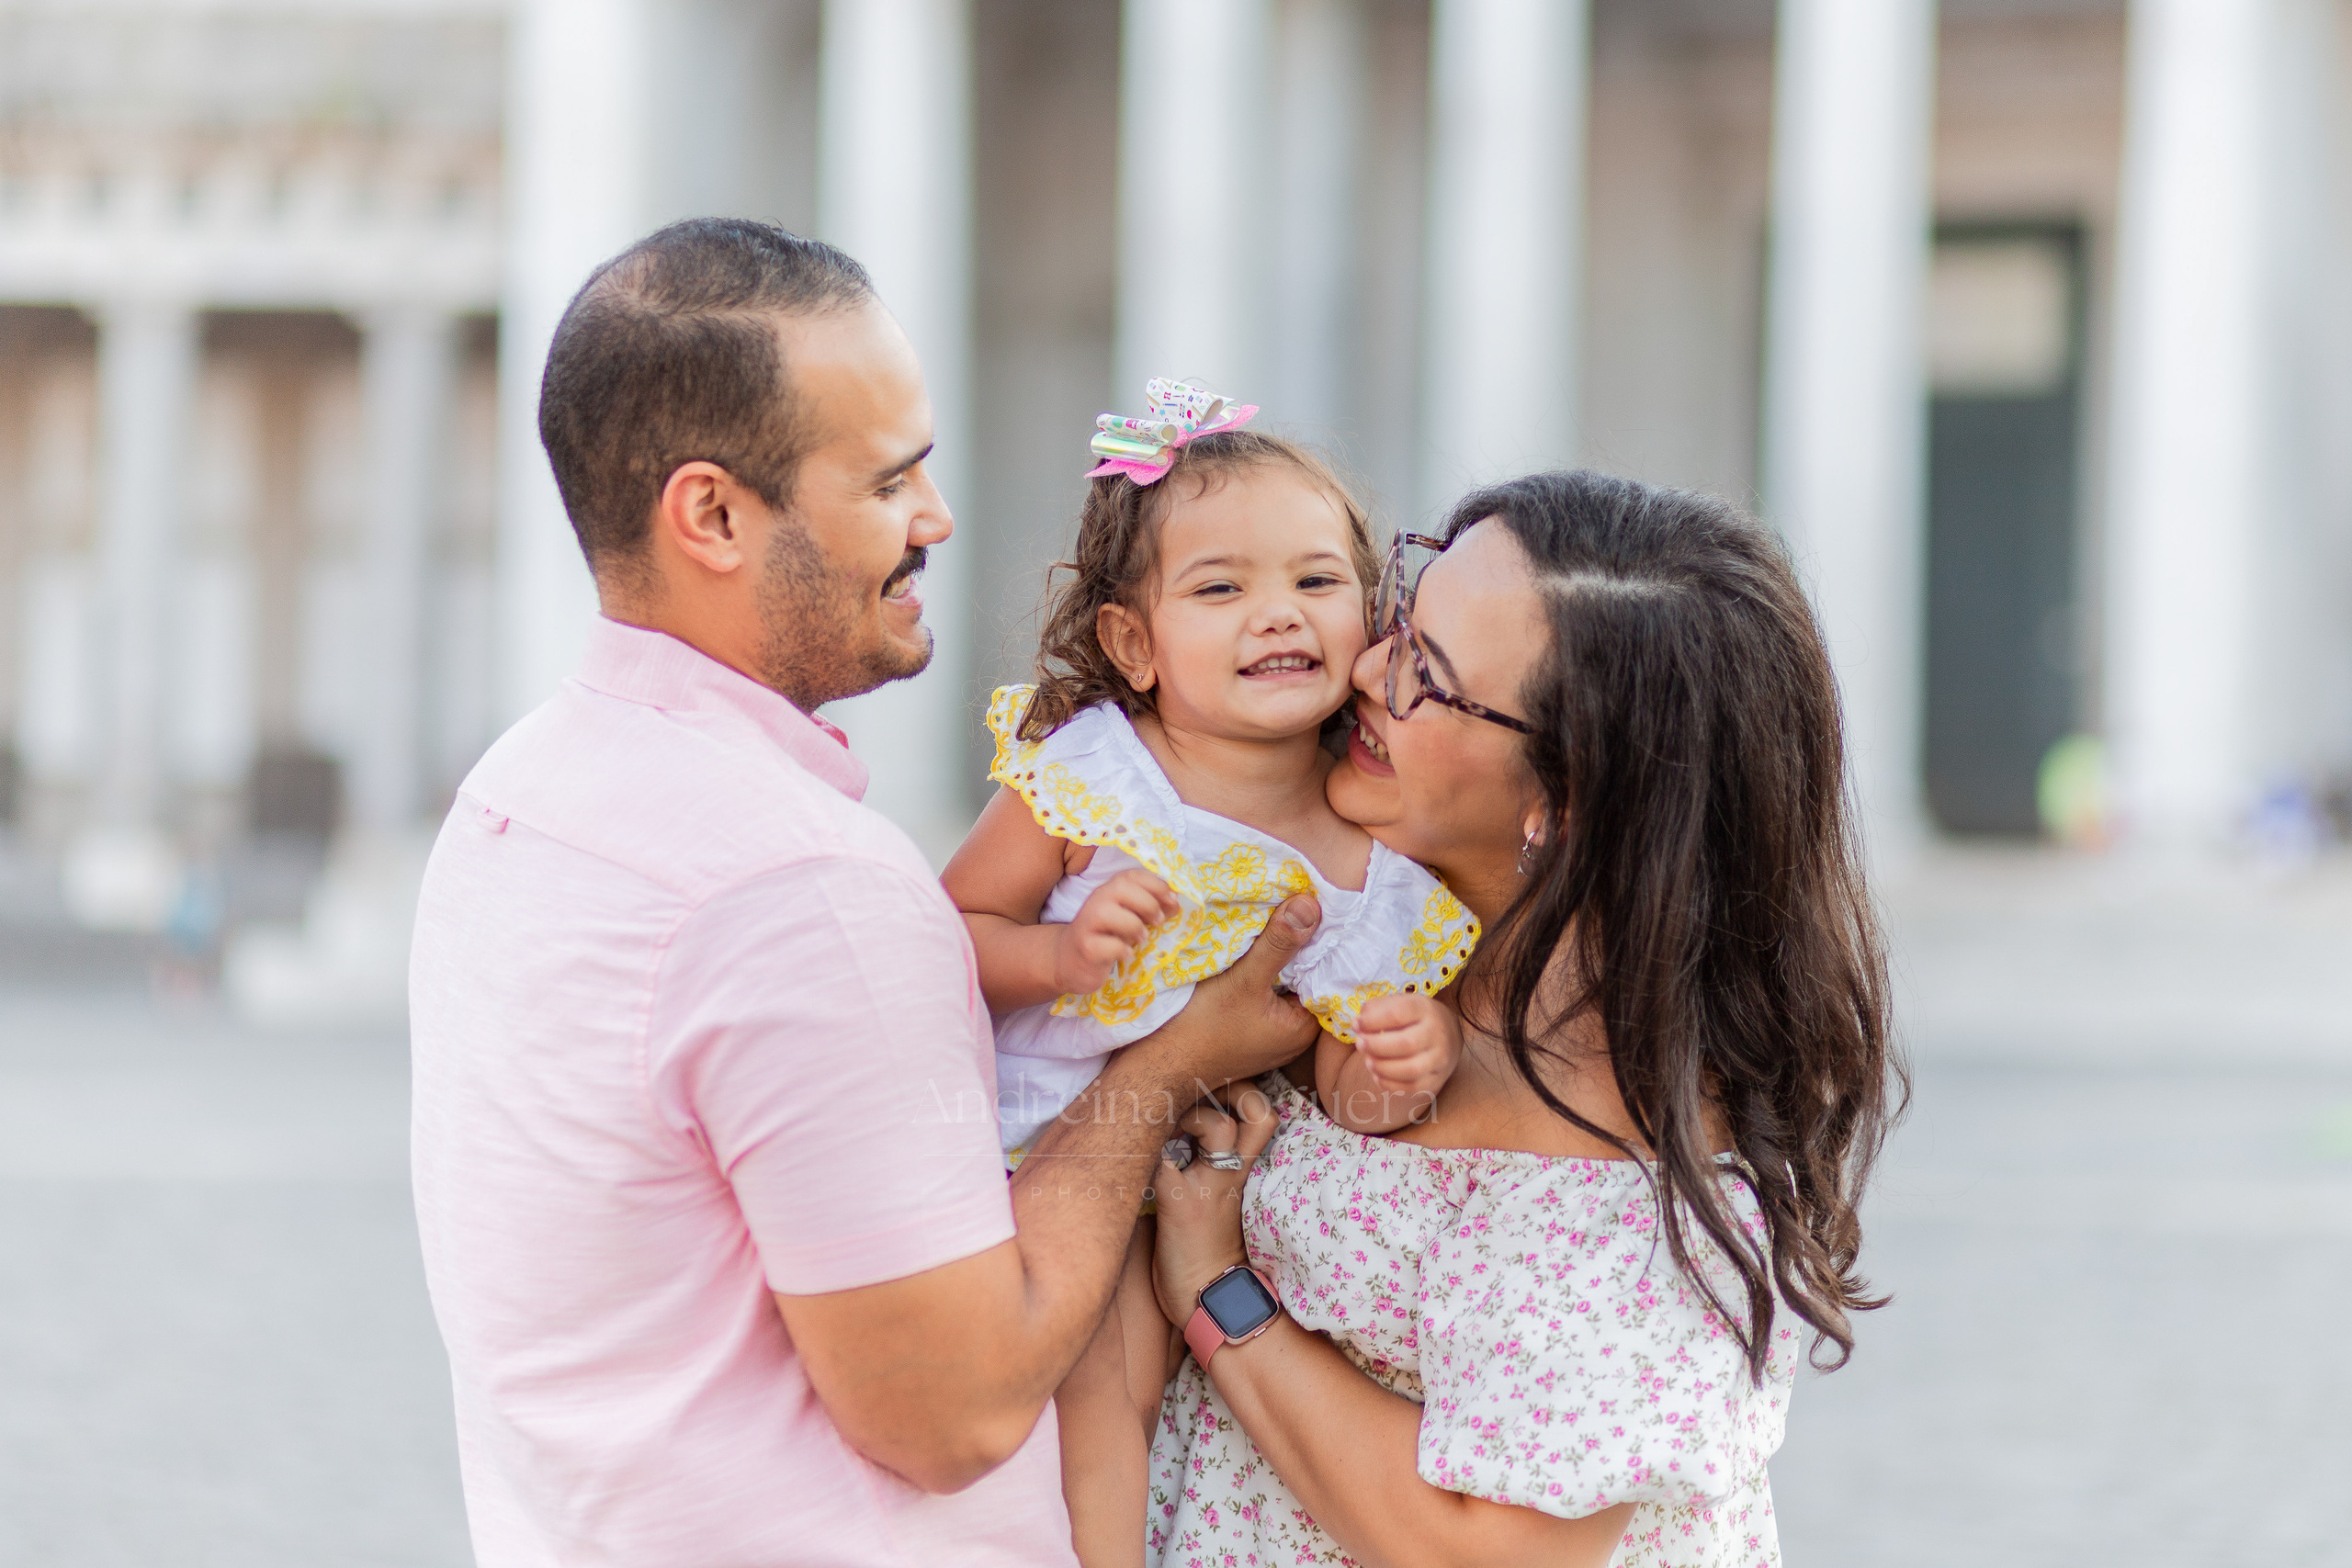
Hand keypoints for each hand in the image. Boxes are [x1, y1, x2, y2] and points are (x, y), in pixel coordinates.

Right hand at [1051, 869, 1180, 994]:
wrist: (1070, 960)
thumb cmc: (1106, 937)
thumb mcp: (1130, 919)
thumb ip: (1150, 909)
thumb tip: (1175, 902)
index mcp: (1110, 891)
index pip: (1131, 875)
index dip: (1156, 884)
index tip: (1173, 900)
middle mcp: (1096, 901)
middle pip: (1120, 888)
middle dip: (1147, 903)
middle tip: (1159, 921)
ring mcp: (1087, 924)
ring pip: (1107, 913)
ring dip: (1133, 926)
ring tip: (1142, 939)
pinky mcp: (1084, 947)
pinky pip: (1103, 945)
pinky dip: (1121, 950)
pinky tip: (1126, 954)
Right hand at [1123, 894, 1322, 1094]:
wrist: (1162, 1062)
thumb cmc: (1204, 1027)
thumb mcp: (1245, 979)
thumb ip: (1279, 943)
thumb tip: (1311, 905)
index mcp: (1304, 1026)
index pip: (1323, 973)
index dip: (1316, 940)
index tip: (1308, 908)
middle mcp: (1294, 1034)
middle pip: (1301, 978)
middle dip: (1293, 948)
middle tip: (1286, 908)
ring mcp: (1270, 1034)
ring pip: (1280, 984)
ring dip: (1272, 959)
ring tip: (1266, 923)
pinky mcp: (1249, 1030)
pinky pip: (1262, 994)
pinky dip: (1257, 974)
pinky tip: (1246, 953)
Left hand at [1151, 1088, 1282, 1325]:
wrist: (1208, 1301)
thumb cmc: (1208, 1252)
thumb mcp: (1223, 1201)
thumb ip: (1213, 1165)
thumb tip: (1181, 1130)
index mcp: (1245, 1172)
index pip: (1265, 1117)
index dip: (1244, 1093)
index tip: (1215, 1091)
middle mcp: (1233, 1174)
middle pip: (1257, 1111)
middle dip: (1228, 1089)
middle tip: (1195, 1094)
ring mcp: (1209, 1187)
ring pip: (1216, 1126)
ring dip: (1187, 1116)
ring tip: (1168, 1133)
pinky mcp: (1180, 1203)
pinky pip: (1162, 1157)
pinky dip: (1143, 1150)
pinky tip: (1135, 1160)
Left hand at [1352, 992, 1460, 1100]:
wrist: (1449, 1033)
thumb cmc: (1414, 1017)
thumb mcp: (1399, 1003)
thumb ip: (1377, 1008)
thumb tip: (1359, 1022)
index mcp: (1424, 1009)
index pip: (1398, 1014)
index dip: (1372, 1021)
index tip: (1356, 1024)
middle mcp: (1436, 1033)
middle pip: (1407, 1044)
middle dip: (1376, 1046)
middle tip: (1359, 1044)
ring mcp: (1440, 1058)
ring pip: (1411, 1070)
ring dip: (1383, 1068)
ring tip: (1368, 1061)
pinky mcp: (1437, 1078)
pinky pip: (1413, 1087)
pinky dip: (1390, 1084)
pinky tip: (1378, 1075)